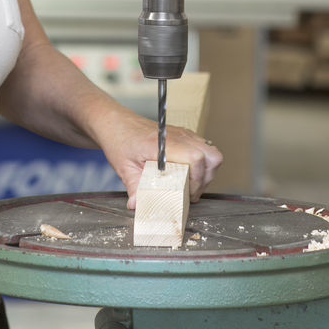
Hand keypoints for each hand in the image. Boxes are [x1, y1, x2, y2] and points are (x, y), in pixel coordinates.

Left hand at [99, 112, 222, 208]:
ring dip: (205, 172)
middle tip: (190, 192)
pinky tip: (186, 174)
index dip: (197, 179)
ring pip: (211, 152)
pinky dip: (201, 165)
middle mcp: (178, 136)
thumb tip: (137, 206)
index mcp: (164, 143)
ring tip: (189, 186)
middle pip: (211, 155)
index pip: (196, 157)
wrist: (117, 122)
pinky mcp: (184, 136)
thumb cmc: (120, 140)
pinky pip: (204, 149)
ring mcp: (183, 134)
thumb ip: (134, 187)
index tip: (186, 193)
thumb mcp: (124, 167)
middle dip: (206, 179)